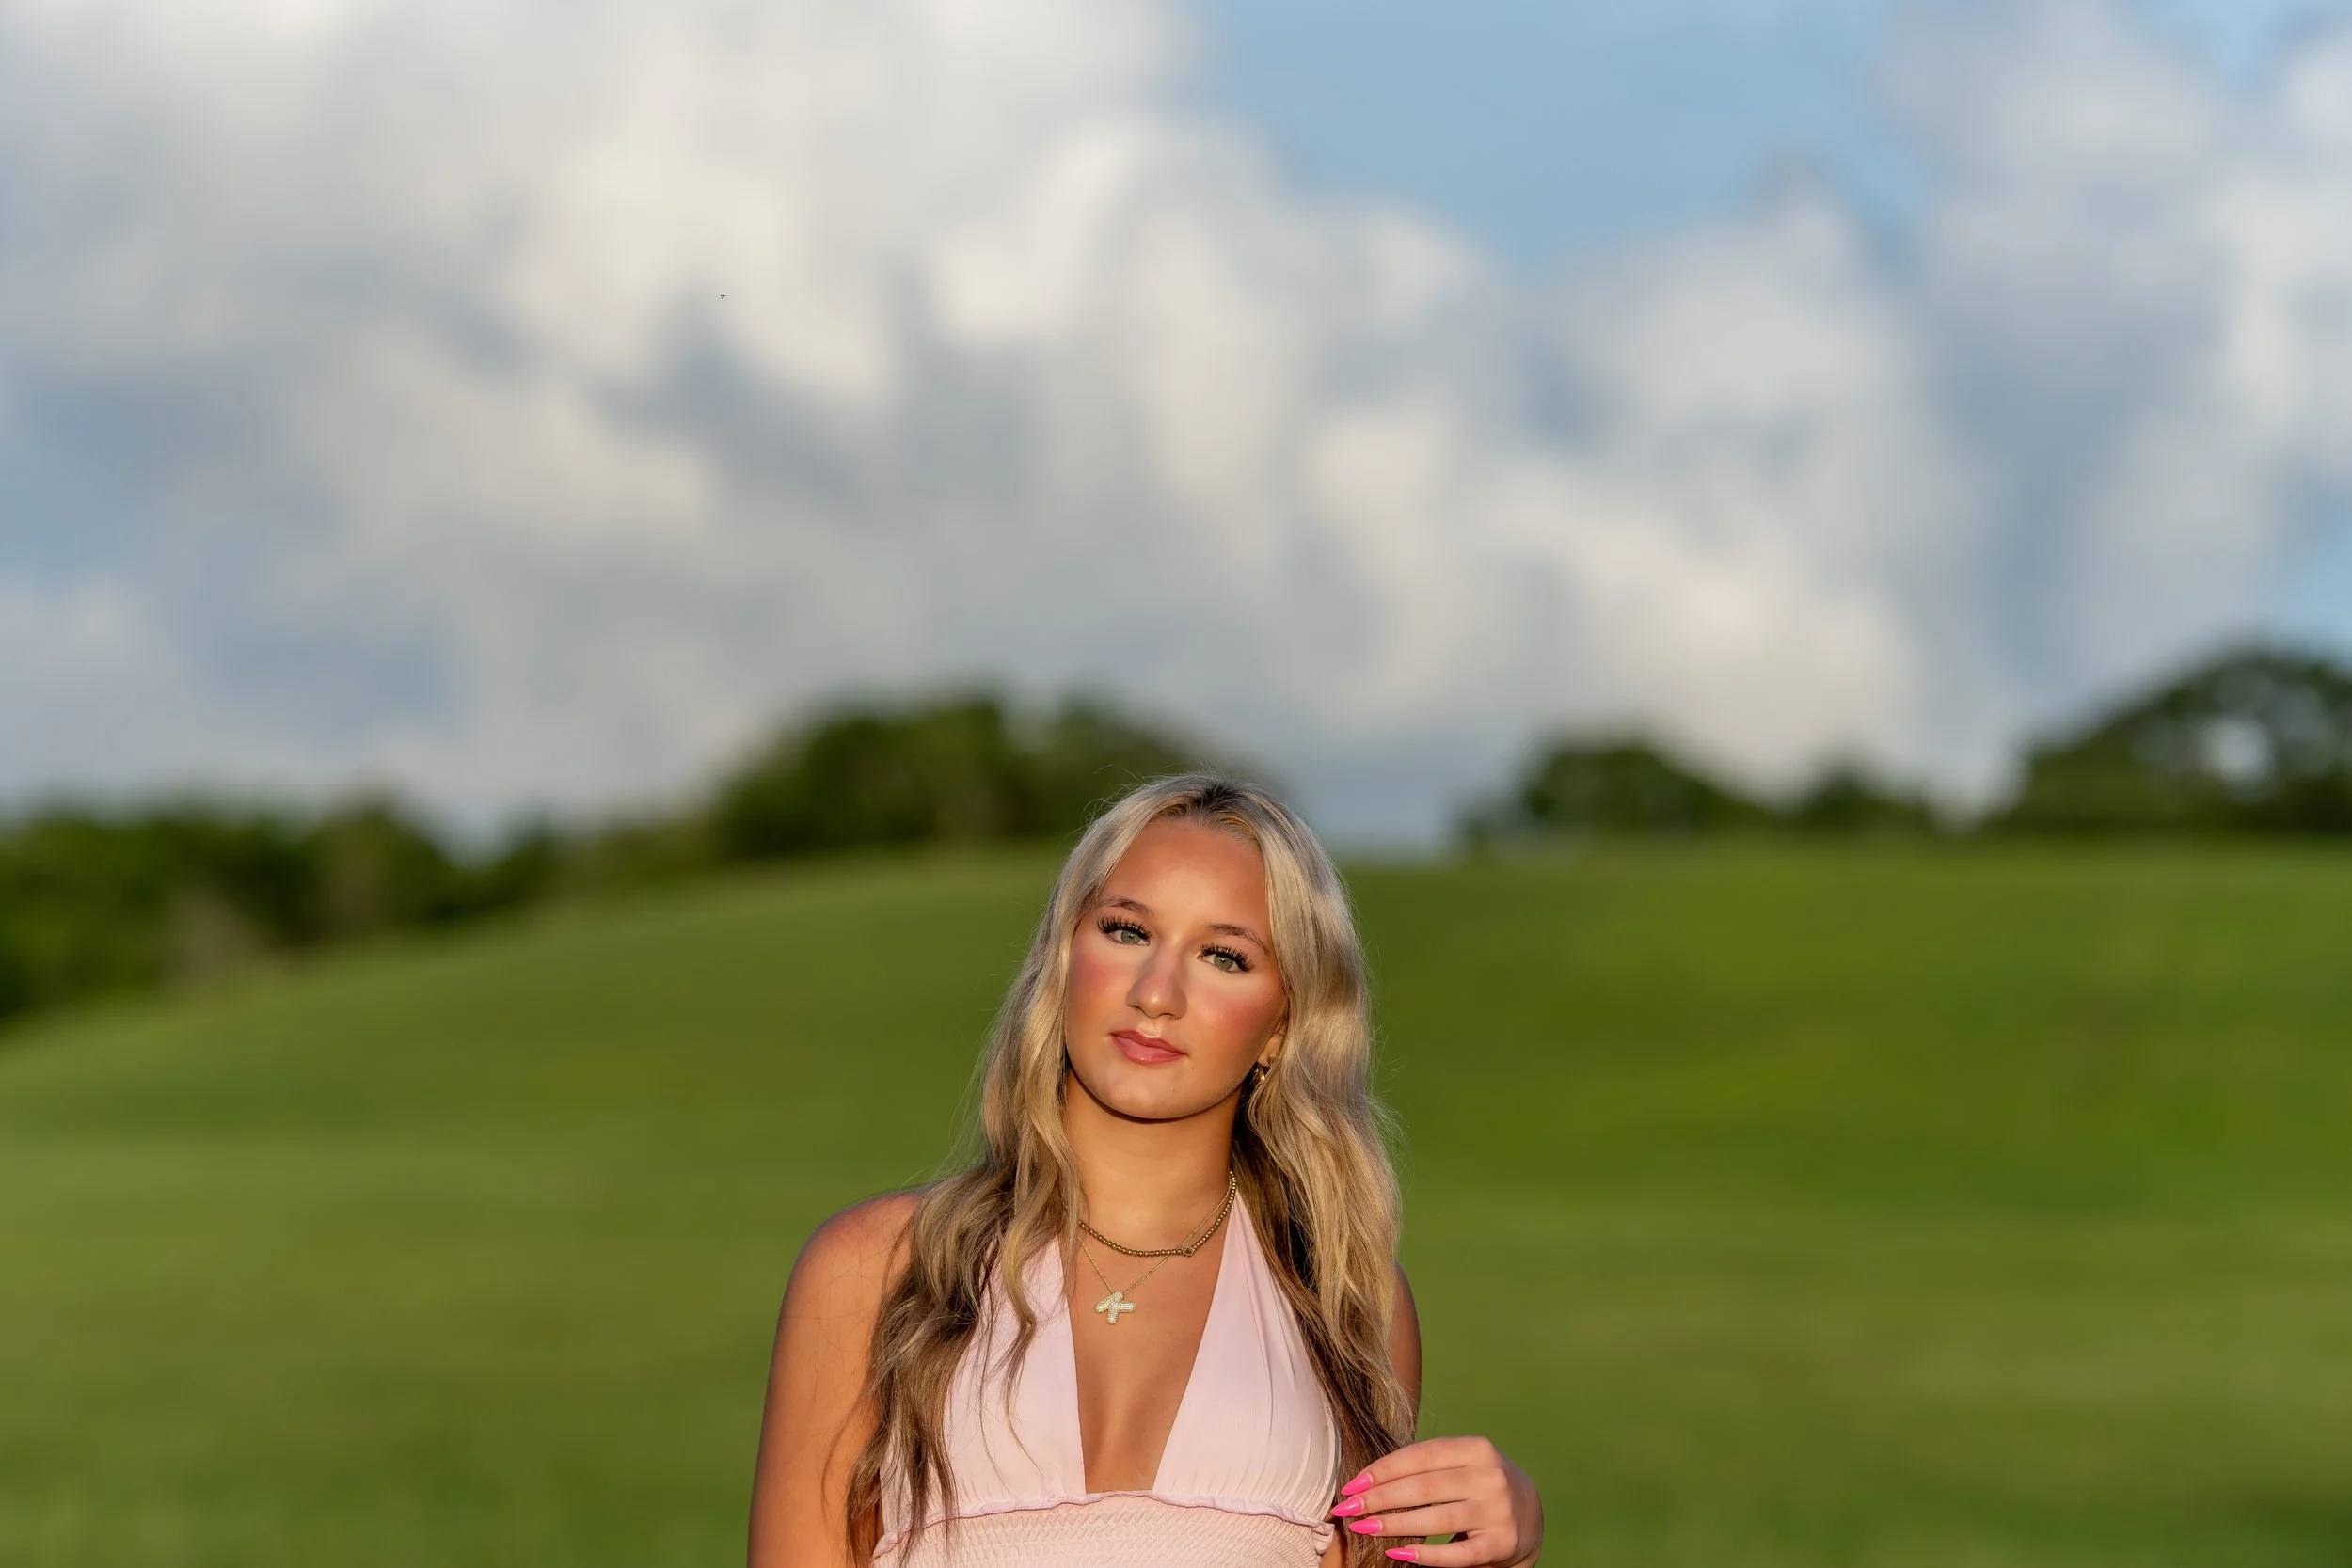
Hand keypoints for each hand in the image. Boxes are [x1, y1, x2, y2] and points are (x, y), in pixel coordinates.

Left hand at [1327, 1435, 1541, 1565]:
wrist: (1531, 1515)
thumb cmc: (1480, 1485)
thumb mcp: (1462, 1464)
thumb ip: (1425, 1467)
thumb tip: (1366, 1480)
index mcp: (1478, 1448)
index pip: (1420, 1456)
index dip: (1382, 1470)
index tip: (1352, 1485)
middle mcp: (1491, 1476)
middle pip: (1424, 1487)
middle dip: (1380, 1498)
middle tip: (1348, 1509)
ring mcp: (1499, 1511)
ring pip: (1437, 1519)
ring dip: (1394, 1525)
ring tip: (1364, 1528)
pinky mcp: (1502, 1543)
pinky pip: (1457, 1554)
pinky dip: (1426, 1556)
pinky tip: (1398, 1554)